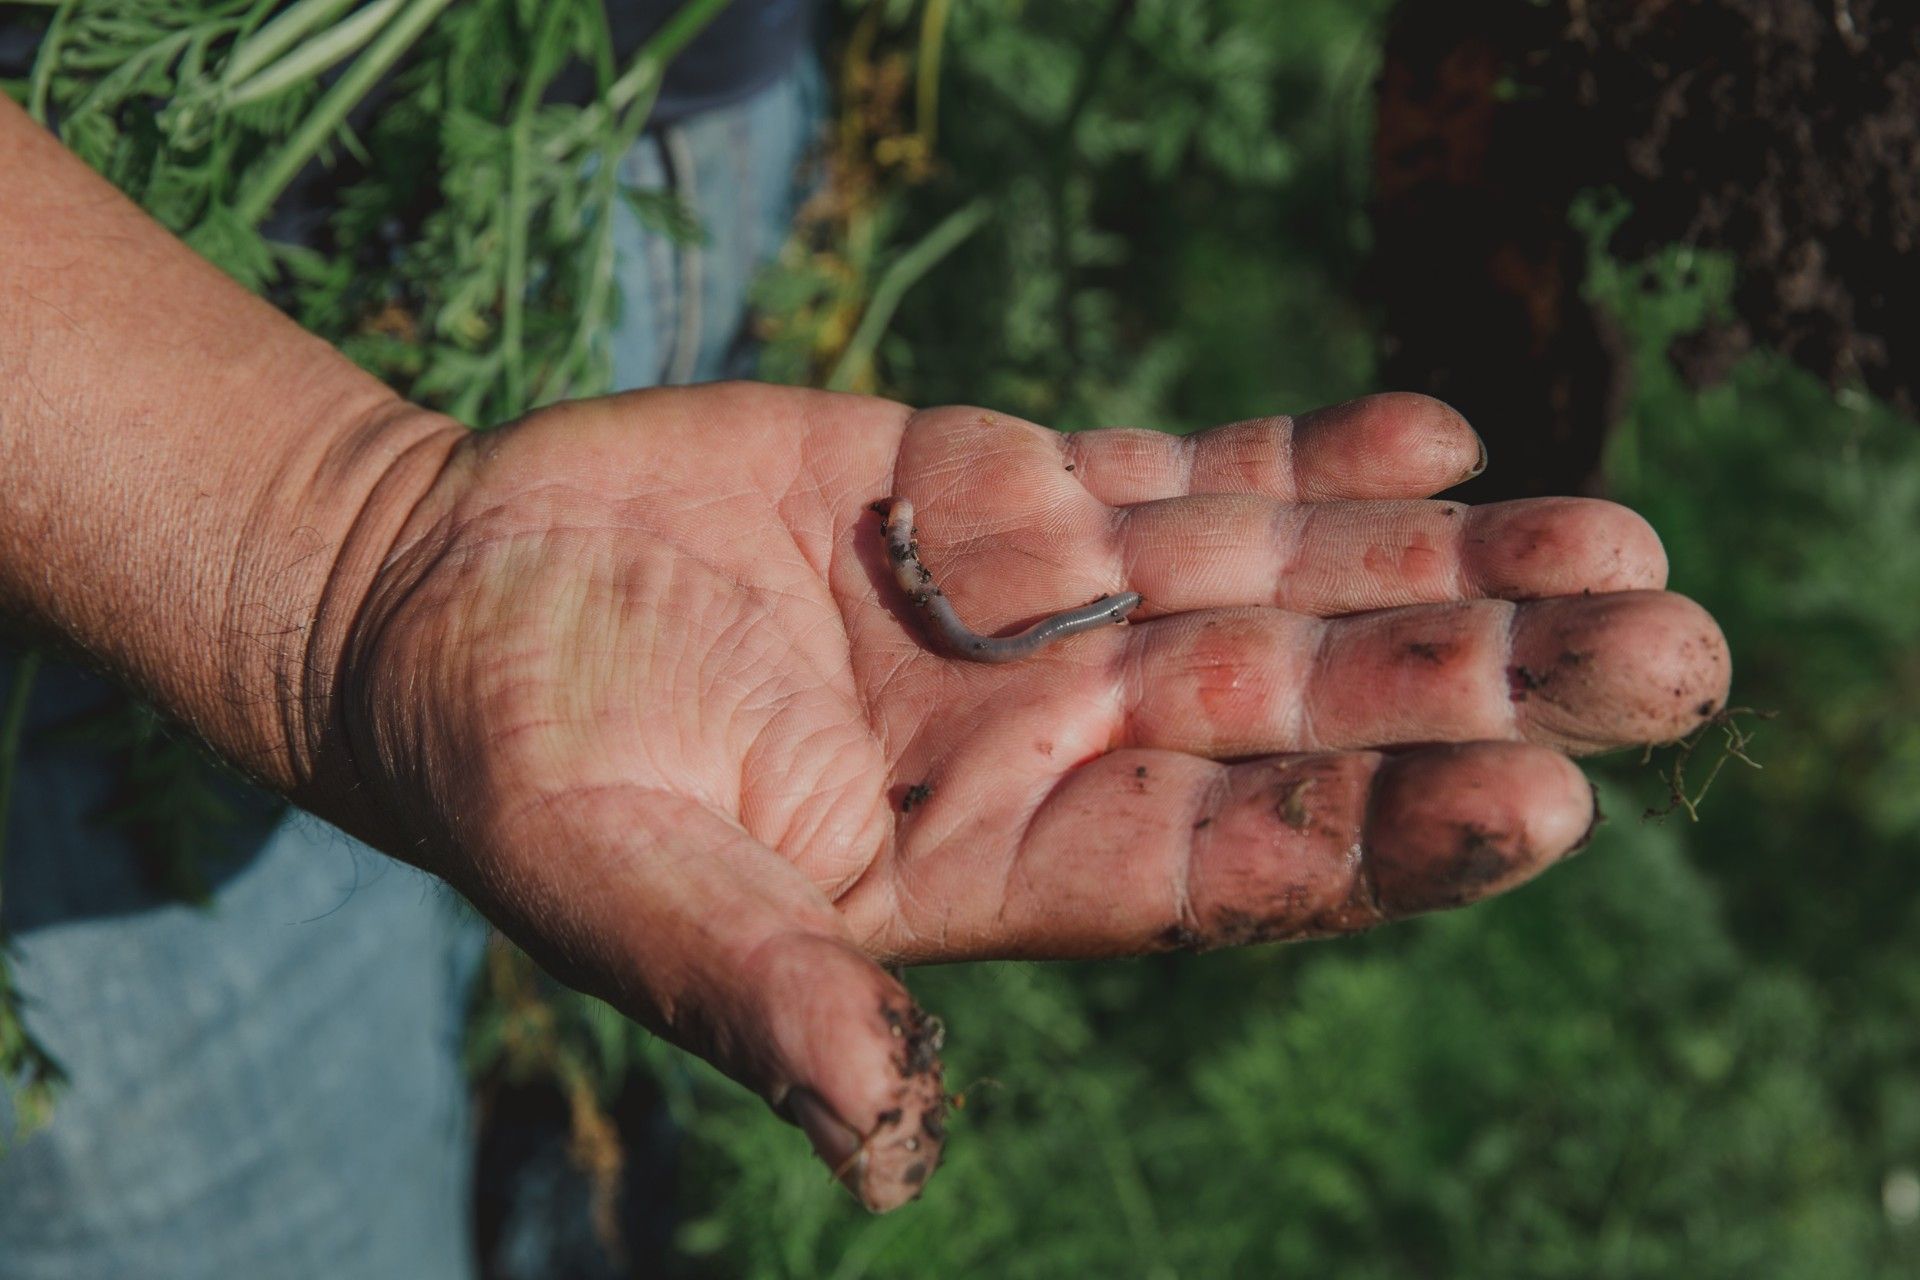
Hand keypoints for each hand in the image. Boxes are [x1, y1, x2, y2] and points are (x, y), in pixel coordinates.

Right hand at [313, 382, 1727, 1209]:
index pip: (1231, 868)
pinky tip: (1431, 433)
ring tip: (1615, 539)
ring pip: (1275, 582)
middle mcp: (1048, 737)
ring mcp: (1032, 606)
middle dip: (1481, 683)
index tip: (1542, 800)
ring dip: (1439, 559)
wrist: (456, 606)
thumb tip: (885, 1152)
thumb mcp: (618, 888)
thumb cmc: (516, 769)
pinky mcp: (989, 483)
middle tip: (1670, 650)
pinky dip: (1301, 455)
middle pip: (1305, 719)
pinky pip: (1176, 472)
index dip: (1383, 840)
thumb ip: (760, 994)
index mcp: (989, 861)